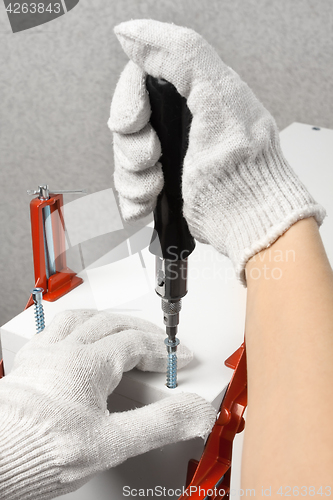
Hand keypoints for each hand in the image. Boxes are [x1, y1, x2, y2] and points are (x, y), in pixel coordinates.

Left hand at [0, 310, 215, 499]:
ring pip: (80, 317)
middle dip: (141, 329)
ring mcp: (44, 354)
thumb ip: (160, 424)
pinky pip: (54, 328)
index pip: (136, 343)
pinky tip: (75, 335)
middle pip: (111, 323)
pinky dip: (75, 325)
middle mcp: (65, 350)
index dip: (163, 349)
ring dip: (106, 318)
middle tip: (157, 339)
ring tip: (120, 325)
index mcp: (88, 363)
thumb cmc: (43, 451)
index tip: (179, 357)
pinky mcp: (28, 364)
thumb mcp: (113, 442)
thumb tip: (194, 412)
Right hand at [109, 20, 324, 283]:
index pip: (138, 83)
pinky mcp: (166, 187)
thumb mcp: (218, 98)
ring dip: (134, 178)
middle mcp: (180, 125)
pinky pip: (130, 189)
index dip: (128, 103)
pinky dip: (134, 199)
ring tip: (157, 186)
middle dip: (133, 148)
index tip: (134, 123)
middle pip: (127, 125)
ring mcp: (171, 158)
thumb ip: (181, 56)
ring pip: (125, 160)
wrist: (248, 221)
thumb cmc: (243, 168)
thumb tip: (133, 35)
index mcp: (193, 97)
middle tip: (153, 158)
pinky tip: (150, 202)